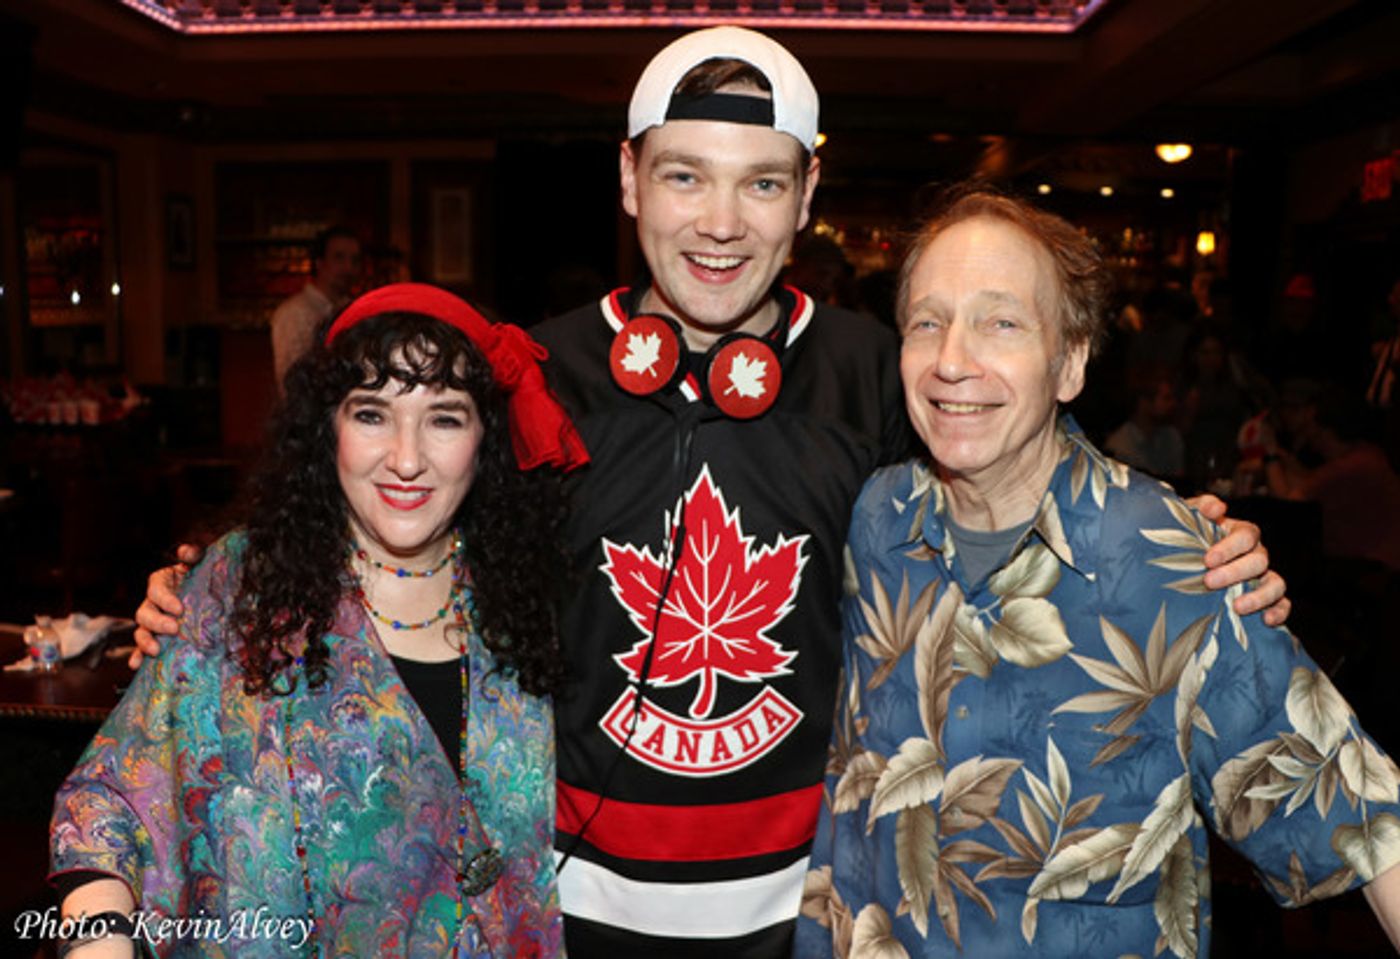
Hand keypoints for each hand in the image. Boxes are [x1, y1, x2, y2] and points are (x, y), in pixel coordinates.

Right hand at [128, 543, 203, 668]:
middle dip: (157, 622)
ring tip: (155, 650)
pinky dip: (137, 656)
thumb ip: (193, 555)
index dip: (165, 599)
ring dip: (144, 641)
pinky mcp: (156, 636)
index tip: (180, 608)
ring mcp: (152, 622)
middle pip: (145, 613)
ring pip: (141, 631)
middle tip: (174, 629)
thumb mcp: (199, 563)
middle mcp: (152, 603)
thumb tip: (186, 551)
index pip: (156, 590)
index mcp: (160, 583)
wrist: (206, 592)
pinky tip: (136, 665)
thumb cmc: (200, 576)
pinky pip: (141, 648)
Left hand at [1187, 494, 1290, 626]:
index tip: (1207, 560)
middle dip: (1235, 572)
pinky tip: (1266, 621)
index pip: (1246, 536)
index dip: (1229, 547)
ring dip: (1259, 596)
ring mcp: (1264, 577)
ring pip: (1276, 583)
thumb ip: (1203, 507)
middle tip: (1209, 582)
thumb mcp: (1191, 517)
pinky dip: (1279, 612)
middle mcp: (1257, 554)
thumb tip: (1217, 508)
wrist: (1185, 561)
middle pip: (1259, 561)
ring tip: (1237, 607)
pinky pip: (1282, 604)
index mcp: (1242, 533)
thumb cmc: (1190, 537)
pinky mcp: (1267, 599)